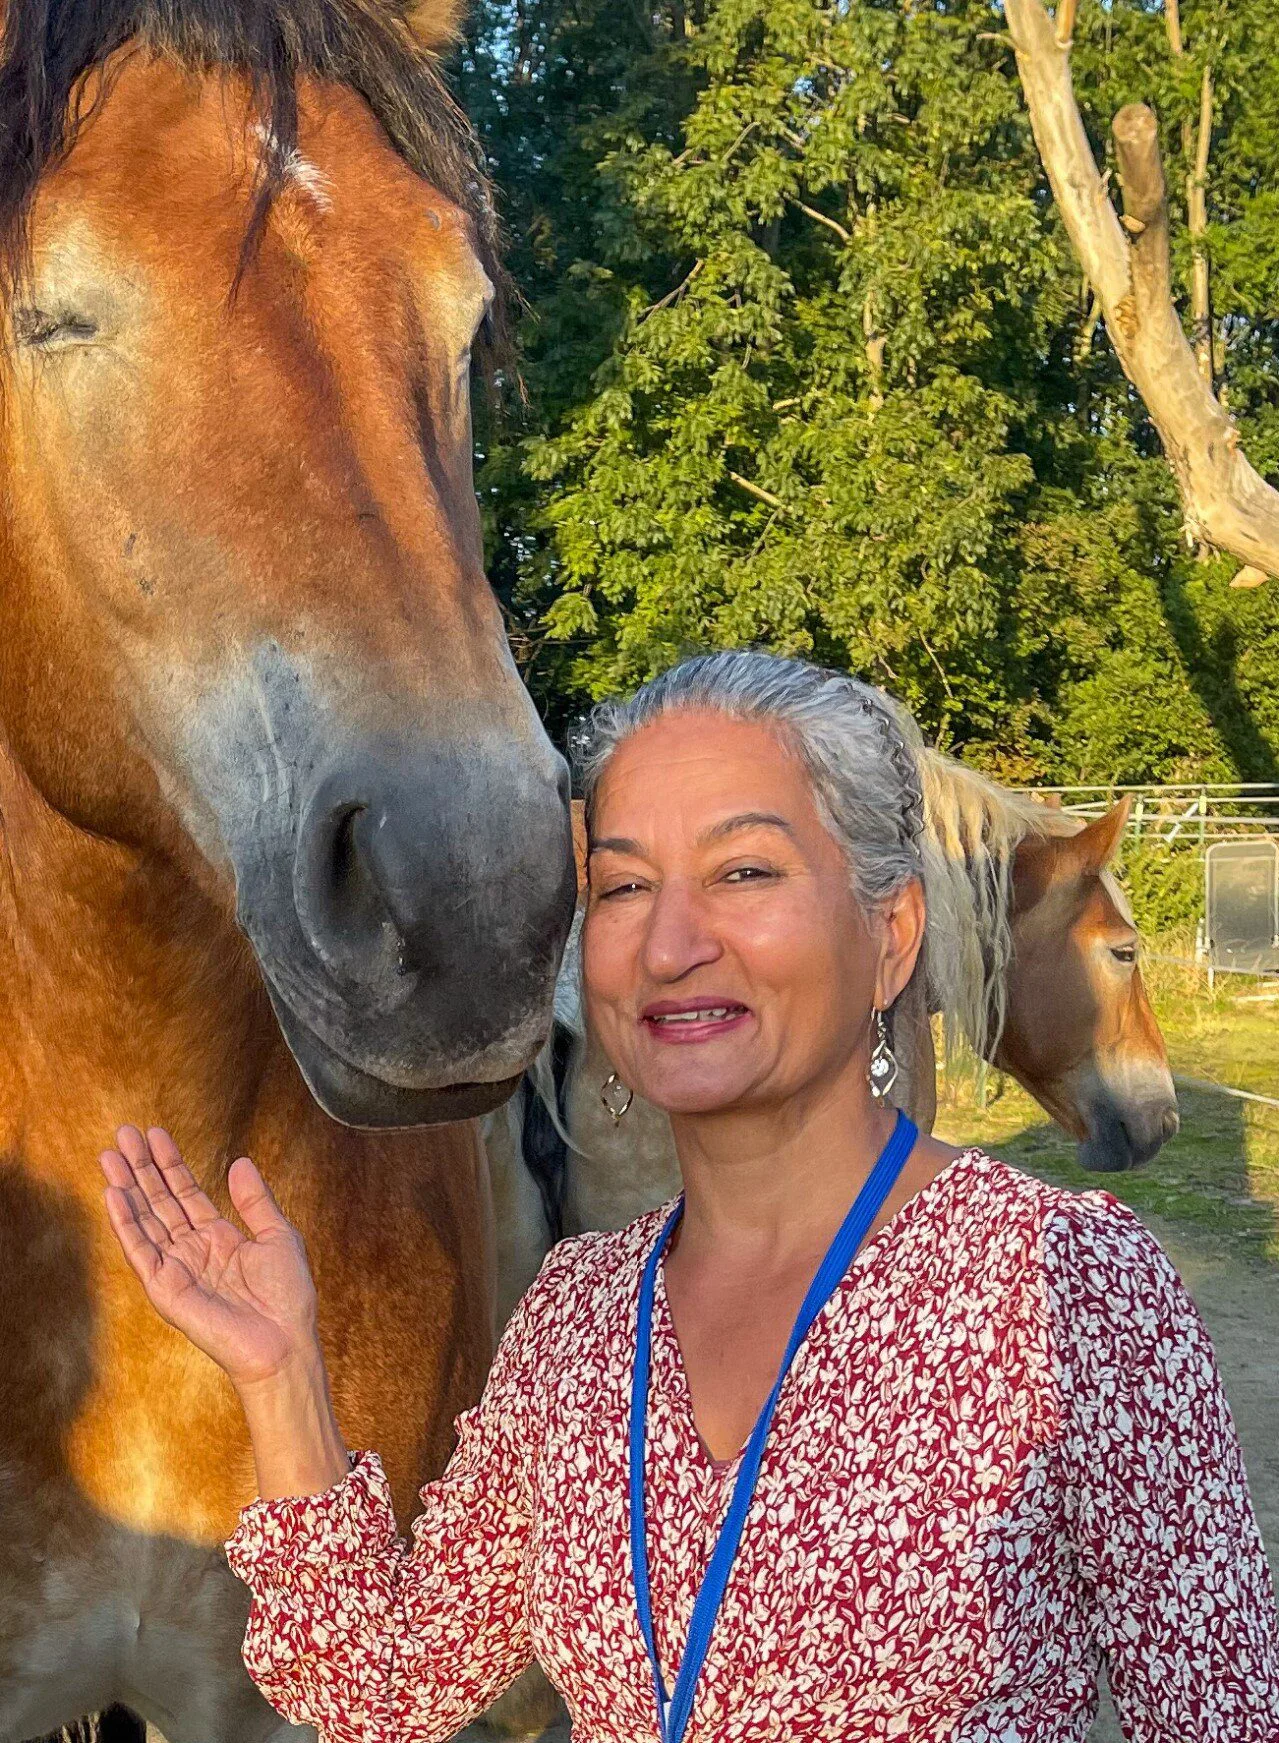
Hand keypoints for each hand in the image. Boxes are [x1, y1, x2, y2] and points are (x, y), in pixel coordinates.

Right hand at [100, 1126, 318, 1390]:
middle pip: (159, 1201)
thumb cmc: (287, 1297)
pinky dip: (125, 1223)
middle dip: (141, 1167)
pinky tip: (114, 1194)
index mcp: (218, 1238)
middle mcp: (192, 1251)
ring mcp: (176, 1269)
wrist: (284, 1341)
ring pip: (144, 1220)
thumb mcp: (278, 1235)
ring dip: (126, 1187)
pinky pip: (140, 1251)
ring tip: (109, 1155)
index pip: (185, 1193)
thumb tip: (240, 1161)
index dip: (170, 1163)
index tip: (154, 1134)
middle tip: (123, 1132)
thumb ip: (255, 1200)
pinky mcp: (165, 1289)